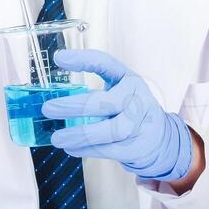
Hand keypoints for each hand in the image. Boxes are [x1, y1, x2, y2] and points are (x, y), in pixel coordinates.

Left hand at [40, 49, 194, 181]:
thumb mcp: (117, 94)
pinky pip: (112, 149)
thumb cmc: (129, 112)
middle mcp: (138, 98)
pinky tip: (70, 148)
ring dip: (81, 134)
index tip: (59, 58)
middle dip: (75, 105)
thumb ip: (92, 93)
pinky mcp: (139, 146)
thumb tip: (51, 100)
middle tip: (48, 108)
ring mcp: (142, 123)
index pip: (106, 63)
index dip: (83, 59)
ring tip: (56, 138)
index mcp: (128, 79)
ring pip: (112, 129)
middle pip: (107, 102)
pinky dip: (88, 150)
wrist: (160, 138)